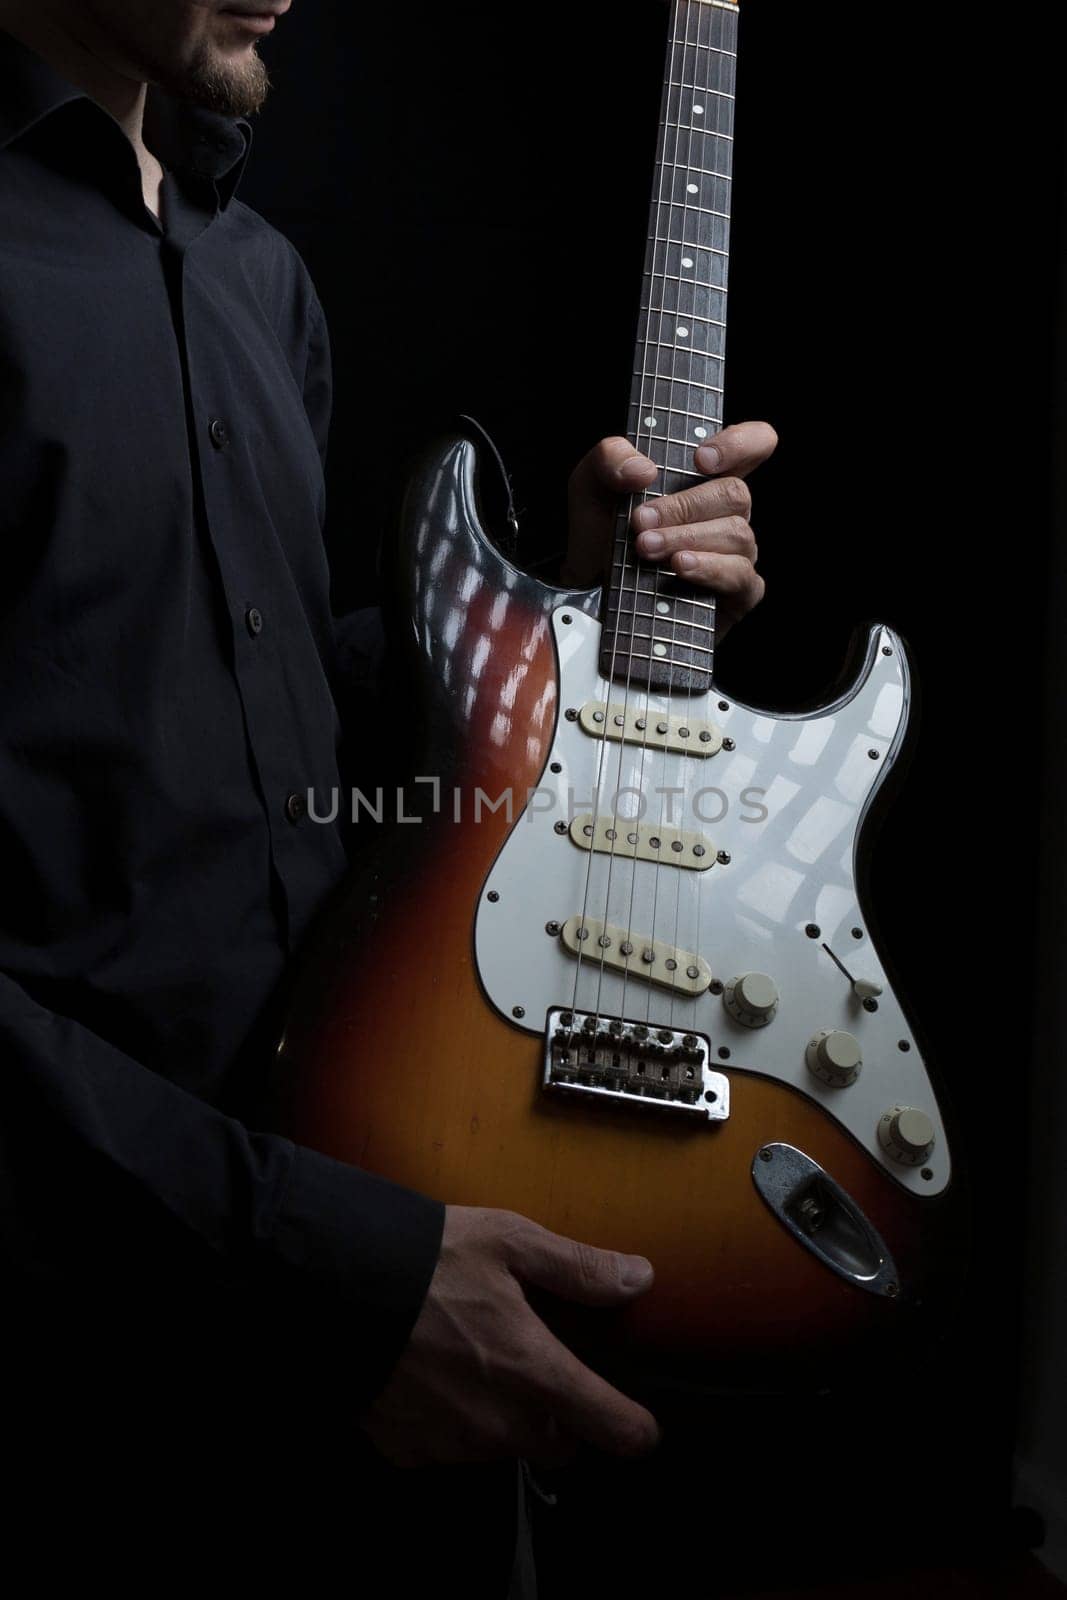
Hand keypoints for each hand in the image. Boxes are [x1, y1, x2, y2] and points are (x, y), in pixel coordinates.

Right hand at [359, 1204, 659, 1469]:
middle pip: (556, 1443)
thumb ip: (578, 1267)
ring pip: (501, 1447)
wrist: (334, 1285)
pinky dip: (449, 1422)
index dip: (633, 1428)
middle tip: (533, 1364)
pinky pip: (448, 1449)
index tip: (639, 1425)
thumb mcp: (509, 1241)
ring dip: (501, 1416)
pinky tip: (431, 1376)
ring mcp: (450, 1444)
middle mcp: (498, 1422)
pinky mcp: (406, 1451)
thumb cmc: (427, 1257)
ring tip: (474, 1358)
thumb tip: (638, 1277)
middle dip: (556, 1415)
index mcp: (534, 1371)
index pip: (610, 1426)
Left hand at [562, 420, 776, 641]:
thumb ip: (610, 458)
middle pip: (736, 492)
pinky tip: (678, 568)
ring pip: (737, 533)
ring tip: (646, 548)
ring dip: (687, 538)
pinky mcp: (737, 593)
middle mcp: (728, 513)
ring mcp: (737, 553)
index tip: (701, 459)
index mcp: (707, 478)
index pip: (754, 444)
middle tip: (641, 522)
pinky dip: (708, 568)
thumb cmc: (602, 534)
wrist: (591, 592)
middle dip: (685, 507)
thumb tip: (645, 470)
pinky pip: (740, 576)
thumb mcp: (592, 484)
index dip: (741, 443)